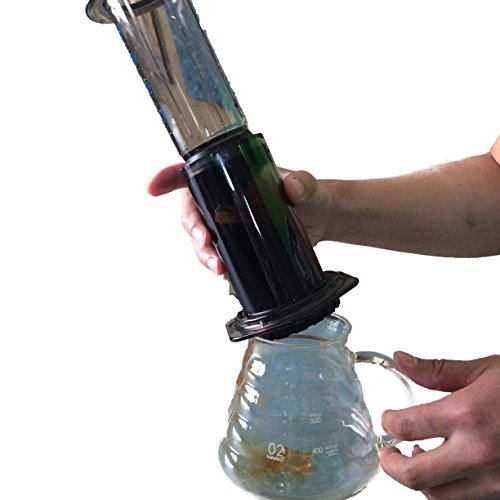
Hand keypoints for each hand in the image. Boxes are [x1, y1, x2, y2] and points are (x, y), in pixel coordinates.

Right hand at [147, 164, 332, 274]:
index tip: (153, 186)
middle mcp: (227, 198)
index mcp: (236, 175)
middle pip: (193, 211)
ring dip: (202, 253)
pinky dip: (216, 263)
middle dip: (193, 231)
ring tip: (218, 267)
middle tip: (206, 246)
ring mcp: (230, 221)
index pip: (195, 172)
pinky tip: (225, 272)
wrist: (321, 222)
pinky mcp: (237, 240)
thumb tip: (292, 184)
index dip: (169, 177)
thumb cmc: (313, 197)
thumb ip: (304, 184)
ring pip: (202, 236)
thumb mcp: (310, 189)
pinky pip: (217, 251)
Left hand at [380, 351, 499, 498]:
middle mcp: (479, 452)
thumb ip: (435, 370)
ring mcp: (495, 480)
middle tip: (387, 452)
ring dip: (420, 479)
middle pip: (414, 475)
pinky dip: (447, 489)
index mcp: (467, 415)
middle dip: (391, 464)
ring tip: (418, 457)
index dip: (388, 422)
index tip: (388, 418)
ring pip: (438, 496)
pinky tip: (448, 469)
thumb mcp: (484, 370)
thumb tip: (401, 359)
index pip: (404, 426)